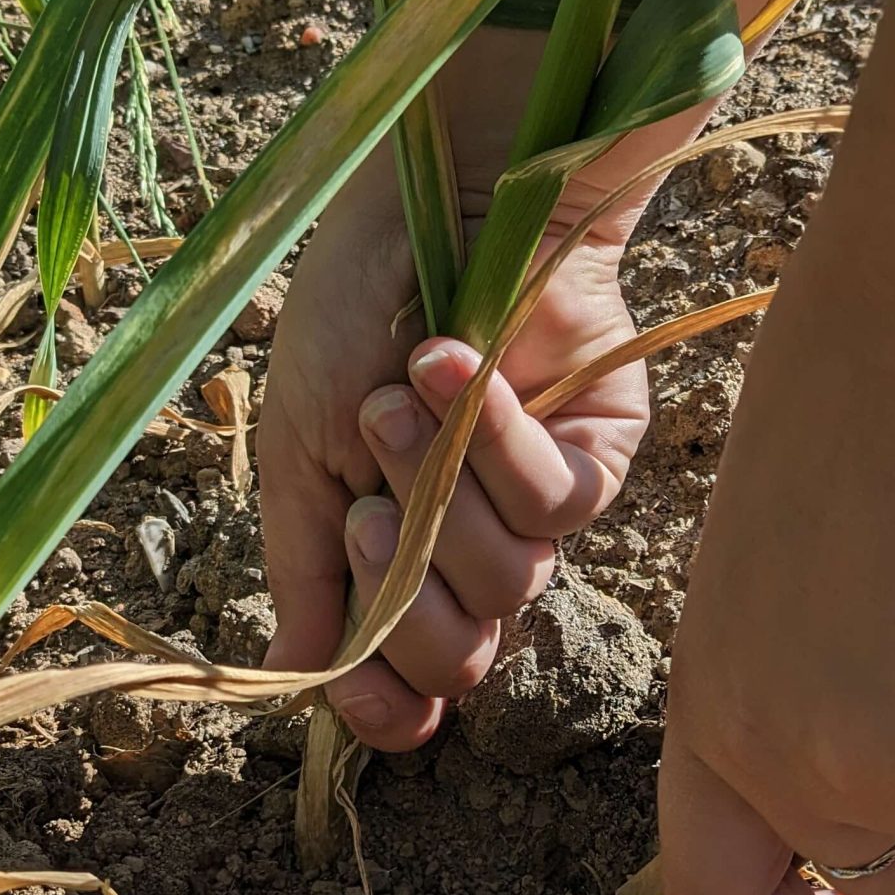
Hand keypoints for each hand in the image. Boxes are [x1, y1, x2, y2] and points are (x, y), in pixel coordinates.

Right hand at [259, 38, 655, 751]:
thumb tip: (292, 680)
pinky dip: (498, 446)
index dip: (385, 704)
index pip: (406, 675)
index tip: (352, 691)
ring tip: (399, 396)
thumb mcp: (299, 442)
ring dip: (438, 493)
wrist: (437, 190)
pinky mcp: (601, 449)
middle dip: (405, 598)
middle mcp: (473, 539)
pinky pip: (560, 504)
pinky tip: (457, 371)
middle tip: (370, 512)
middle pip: (463, 656)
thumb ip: (304, 565)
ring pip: (510, 582)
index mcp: (399, 551)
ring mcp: (538, 499)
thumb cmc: (357, 304)